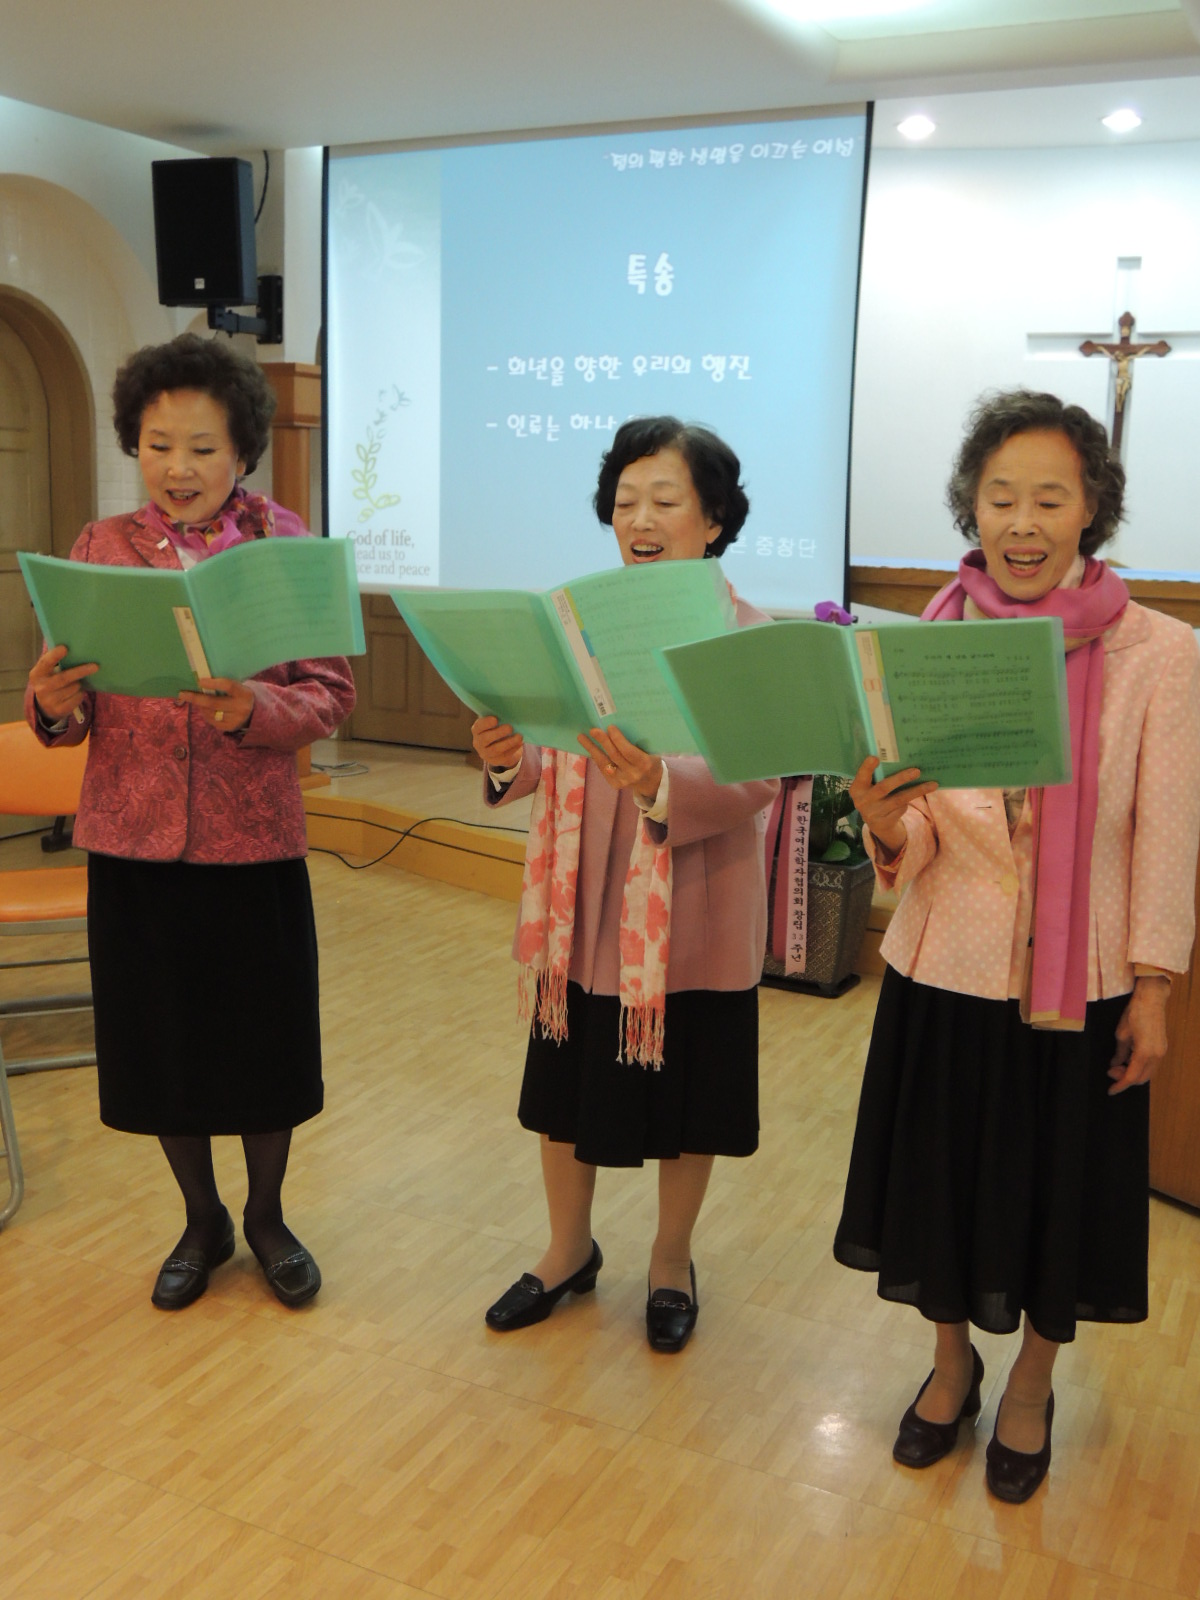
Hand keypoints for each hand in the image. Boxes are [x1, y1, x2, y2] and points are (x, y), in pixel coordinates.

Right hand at [29, 644, 96, 722]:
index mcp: (37, 674)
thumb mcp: (48, 671)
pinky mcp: (59, 710)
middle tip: (95, 666)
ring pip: (73, 688)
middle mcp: (41, 687)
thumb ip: (55, 661)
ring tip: (77, 682)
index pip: (45, 663)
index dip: (54, 655)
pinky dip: (80, 694)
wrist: (46, 706)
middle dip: (80, 671)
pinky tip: (76, 692)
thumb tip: (75, 647)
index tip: (65, 648)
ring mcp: (49, 700)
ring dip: (79, 684)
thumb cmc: (51, 681)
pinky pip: (77, 699)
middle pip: (64, 678)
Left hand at [178, 677, 254, 733]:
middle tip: (182, 694)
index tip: (199, 681)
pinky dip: (205, 714)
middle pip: (214, 703)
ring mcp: (236, 720)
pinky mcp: (230, 728)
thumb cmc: (240, 695)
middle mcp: (241, 708)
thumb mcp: (238, 688)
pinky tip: (206, 709)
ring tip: (197, 700)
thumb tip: (199, 682)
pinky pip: (211, 720)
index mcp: (245, 693)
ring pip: (210, 712)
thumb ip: (223, 686)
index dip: (213, 683)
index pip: (228, 686)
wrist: (254, 714)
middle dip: (196, 698)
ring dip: (200, 706)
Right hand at [472, 714, 523, 770]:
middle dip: (498, 733)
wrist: (501, 747)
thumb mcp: (495, 723)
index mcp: (477, 730)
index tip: (495, 719)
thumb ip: (499, 719)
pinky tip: (520, 743)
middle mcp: (478, 742)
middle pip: (485, 739)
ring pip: (495, 749)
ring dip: (508, 742)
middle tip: (510, 727)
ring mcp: (486, 753)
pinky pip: (504, 756)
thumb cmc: (498, 729)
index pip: (478, 727)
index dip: (486, 723)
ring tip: (519, 736)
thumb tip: (511, 715)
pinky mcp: (495, 760)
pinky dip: (513, 749)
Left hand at [578, 724, 662, 800]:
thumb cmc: (650, 760)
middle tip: (593, 730)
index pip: (628, 751)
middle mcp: (632, 774)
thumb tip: (618, 724)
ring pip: (604, 762)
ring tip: (581, 737)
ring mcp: (622, 781)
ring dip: (592, 749)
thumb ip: (637, 743)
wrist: (652, 782)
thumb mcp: (650, 751)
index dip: (618, 739)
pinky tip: (588, 747)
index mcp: (644, 763)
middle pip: (614, 756)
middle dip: (603, 742)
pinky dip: (595, 756)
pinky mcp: (614, 784)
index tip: (610, 727)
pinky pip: (602, 768)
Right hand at [848, 756, 936, 856]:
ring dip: (916, 791)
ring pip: (899, 799)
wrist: (875, 822)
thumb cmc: (875, 796)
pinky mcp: (885, 822)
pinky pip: (902, 808)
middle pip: (883, 788)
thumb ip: (878, 776)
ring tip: (932, 784)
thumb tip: (902, 760)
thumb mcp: (870, 787)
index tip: (875, 757)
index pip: (861, 776)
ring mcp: (874, 814)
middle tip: (917, 771)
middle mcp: (862, 802)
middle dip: (901, 778)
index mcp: (857, 789)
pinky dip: (911, 800)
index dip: (867, 768)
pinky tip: (920, 792)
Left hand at [1109, 976, 1170, 1093]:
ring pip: (1147, 1073)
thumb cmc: (1134, 1014)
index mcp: (1144, 1053)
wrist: (1152, 999)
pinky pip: (1151, 1065)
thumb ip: (1119, 1053)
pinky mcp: (1162, 1048)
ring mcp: (1161, 1052)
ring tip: (1118, 1064)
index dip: (1120, 1085)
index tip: (1110, 1090)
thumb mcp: (1121, 1034)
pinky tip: (1129, 1059)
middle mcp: (1156, 1056)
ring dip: (1133, 1073)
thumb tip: (1115, 1064)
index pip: (1131, 1077)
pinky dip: (1139, 1066)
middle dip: (1125, 1078)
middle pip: (1141, 1078)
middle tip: (1111, 1070)